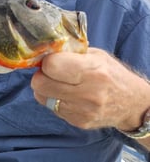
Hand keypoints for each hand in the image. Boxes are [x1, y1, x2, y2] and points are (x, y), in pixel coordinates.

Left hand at [31, 48, 149, 131]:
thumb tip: (44, 50)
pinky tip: (67, 95)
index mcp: (93, 71)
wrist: (132, 104)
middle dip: (40, 75)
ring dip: (45, 89)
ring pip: (42, 97)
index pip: (51, 66)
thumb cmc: (111, 74)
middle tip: (49, 72)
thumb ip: (70, 53)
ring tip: (58, 83)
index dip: (47, 61)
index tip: (51, 60)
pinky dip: (54, 100)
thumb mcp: (96, 56)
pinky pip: (52, 108)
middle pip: (40, 83)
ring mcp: (82, 111)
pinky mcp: (78, 122)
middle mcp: (88, 93)